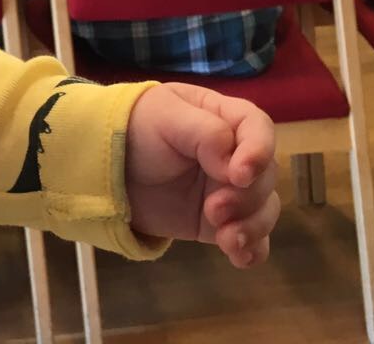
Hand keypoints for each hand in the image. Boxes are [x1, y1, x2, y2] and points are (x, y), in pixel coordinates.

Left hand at [123, 83, 279, 267]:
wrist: (108, 168)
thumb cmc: (137, 128)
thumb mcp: (165, 116)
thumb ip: (205, 133)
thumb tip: (233, 164)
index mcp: (226, 118)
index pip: (260, 129)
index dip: (258, 152)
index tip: (239, 176)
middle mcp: (236, 155)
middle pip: (266, 176)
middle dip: (247, 198)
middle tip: (213, 210)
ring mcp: (230, 191)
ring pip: (264, 209)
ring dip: (252, 227)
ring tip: (226, 239)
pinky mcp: (222, 222)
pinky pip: (252, 238)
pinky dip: (252, 250)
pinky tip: (238, 257)